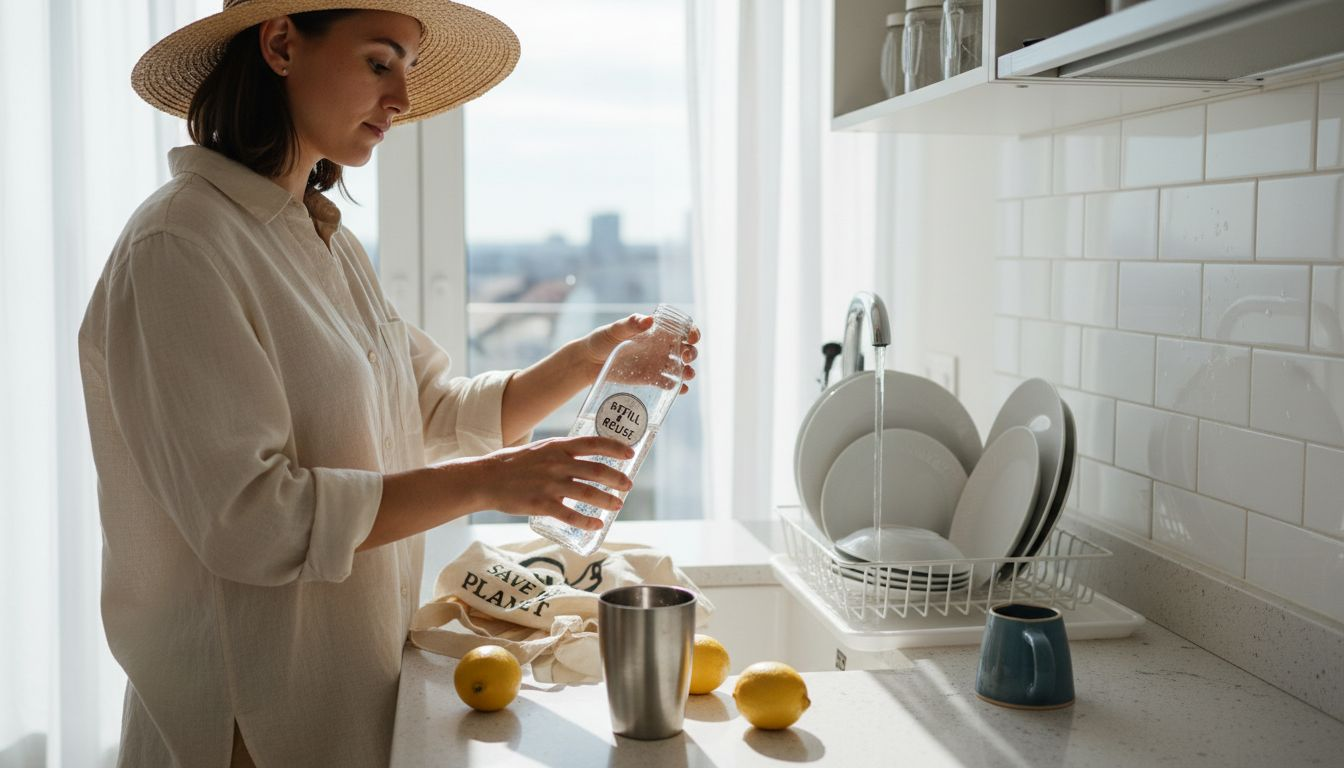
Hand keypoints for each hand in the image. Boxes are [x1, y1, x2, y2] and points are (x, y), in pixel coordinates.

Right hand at [478, 436, 635, 529]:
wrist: (485, 479)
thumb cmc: (512, 464)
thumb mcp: (539, 449)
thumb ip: (560, 453)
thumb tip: (583, 457)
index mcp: (557, 447)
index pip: (593, 443)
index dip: (615, 448)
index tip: (630, 453)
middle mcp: (556, 464)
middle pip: (596, 470)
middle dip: (616, 478)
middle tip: (628, 486)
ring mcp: (549, 484)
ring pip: (587, 493)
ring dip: (607, 500)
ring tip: (617, 505)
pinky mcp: (541, 504)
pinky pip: (569, 515)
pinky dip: (586, 521)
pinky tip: (597, 525)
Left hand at [578, 314, 700, 394]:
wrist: (589, 362)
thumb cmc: (603, 339)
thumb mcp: (616, 329)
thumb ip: (632, 324)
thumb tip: (650, 320)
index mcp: (657, 331)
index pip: (682, 329)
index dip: (692, 332)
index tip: (692, 337)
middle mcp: (661, 347)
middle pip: (686, 350)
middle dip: (692, 353)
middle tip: (687, 357)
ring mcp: (658, 364)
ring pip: (681, 368)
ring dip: (688, 372)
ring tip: (687, 375)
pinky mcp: (652, 379)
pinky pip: (670, 383)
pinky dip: (678, 387)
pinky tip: (679, 389)